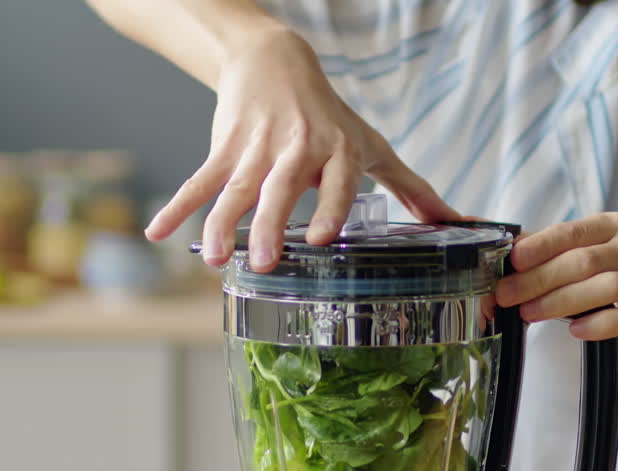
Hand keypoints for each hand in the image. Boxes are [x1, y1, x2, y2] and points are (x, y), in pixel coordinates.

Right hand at [145, 28, 457, 270]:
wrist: (275, 61)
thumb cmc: (331, 116)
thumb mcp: (373, 145)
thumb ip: (412, 188)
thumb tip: (458, 222)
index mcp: (339, 150)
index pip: (338, 181)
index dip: (330, 207)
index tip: (324, 240)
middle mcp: (298, 147)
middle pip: (280, 189)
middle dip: (270, 225)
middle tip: (263, 263)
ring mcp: (257, 146)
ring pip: (237, 187)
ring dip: (222, 222)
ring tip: (214, 259)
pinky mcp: (225, 145)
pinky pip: (200, 178)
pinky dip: (179, 206)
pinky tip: (158, 232)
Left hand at [494, 213, 617, 374]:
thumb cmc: (608, 288)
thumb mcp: (578, 262)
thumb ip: (544, 251)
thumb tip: (499, 241)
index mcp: (614, 227)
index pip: (572, 232)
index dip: (540, 246)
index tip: (513, 261)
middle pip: (586, 260)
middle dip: (541, 279)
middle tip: (508, 295)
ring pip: (608, 285)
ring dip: (562, 300)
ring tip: (531, 313)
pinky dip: (598, 324)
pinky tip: (575, 330)